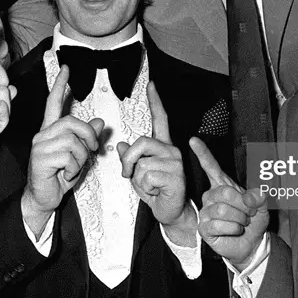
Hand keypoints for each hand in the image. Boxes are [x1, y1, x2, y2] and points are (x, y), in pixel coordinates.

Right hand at [22, 65, 103, 233]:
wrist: (43, 198)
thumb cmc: (59, 177)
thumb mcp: (79, 156)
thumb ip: (88, 139)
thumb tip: (100, 122)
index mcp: (51, 131)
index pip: (54, 103)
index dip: (60, 85)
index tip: (66, 68)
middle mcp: (43, 135)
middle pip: (73, 123)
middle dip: (88, 137)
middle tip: (92, 151)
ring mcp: (40, 146)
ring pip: (74, 141)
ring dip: (81, 157)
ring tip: (72, 168)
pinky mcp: (41, 158)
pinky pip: (69, 156)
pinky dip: (74, 168)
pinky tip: (65, 174)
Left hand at [116, 84, 193, 240]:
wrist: (171, 212)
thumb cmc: (156, 192)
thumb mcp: (137, 173)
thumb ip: (130, 158)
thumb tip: (121, 145)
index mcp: (163, 146)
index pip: (160, 119)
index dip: (155, 101)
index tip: (151, 85)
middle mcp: (171, 150)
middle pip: (141, 142)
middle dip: (129, 160)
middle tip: (130, 174)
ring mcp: (175, 162)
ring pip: (142, 164)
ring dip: (139, 179)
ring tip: (151, 186)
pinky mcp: (176, 176)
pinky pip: (148, 177)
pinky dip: (146, 187)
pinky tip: (157, 191)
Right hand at [195, 138, 268, 269]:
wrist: (250, 244)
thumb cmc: (253, 222)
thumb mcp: (262, 206)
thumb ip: (260, 197)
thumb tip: (253, 195)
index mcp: (223, 185)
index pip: (211, 167)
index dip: (203, 154)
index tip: (193, 140)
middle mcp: (211, 196)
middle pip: (225, 192)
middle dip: (243, 206)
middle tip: (248, 214)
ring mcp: (206, 211)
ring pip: (223, 210)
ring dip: (239, 219)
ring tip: (241, 223)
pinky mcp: (204, 227)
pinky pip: (219, 224)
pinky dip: (233, 229)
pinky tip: (233, 231)